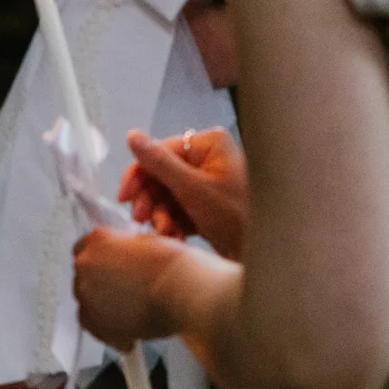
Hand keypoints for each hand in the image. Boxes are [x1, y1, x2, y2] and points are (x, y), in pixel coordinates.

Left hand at [72, 228, 193, 349]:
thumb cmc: (174, 266)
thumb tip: (121, 262)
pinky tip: (125, 327)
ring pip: (87, 300)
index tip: (109, 267)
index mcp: (97, 240)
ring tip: (130, 310)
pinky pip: (91, 324)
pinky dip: (105, 327)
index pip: (84, 248)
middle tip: (125, 291)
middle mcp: (85, 265)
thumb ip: (124, 251)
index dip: (100, 260)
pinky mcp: (91, 320)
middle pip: (85, 275)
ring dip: (103, 305)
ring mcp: (85, 293)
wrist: (182, 290)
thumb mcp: (146, 243)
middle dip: (101, 283)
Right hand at [119, 127, 248, 260]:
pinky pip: (178, 210)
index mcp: (208, 144)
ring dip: (161, 216)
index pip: (159, 153)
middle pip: (161, 176)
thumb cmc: (235, 216)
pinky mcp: (206, 206)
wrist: (264, 253)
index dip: (138, 176)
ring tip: (165, 233)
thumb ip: (159, 163)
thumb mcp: (192, 189)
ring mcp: (207, 183)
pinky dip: (173, 224)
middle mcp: (208, 159)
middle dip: (151, 201)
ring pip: (167, 197)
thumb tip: (131, 135)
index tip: (124, 199)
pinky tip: (176, 238)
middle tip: (142, 220)